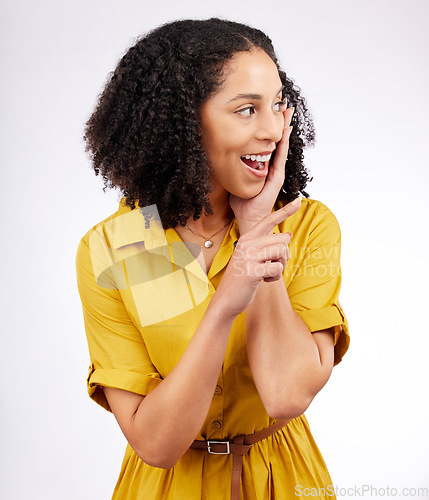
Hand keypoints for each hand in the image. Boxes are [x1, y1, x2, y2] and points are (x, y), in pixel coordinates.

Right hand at [213, 197, 300, 317]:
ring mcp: (248, 257)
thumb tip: (287, 235)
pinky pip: (277, 268)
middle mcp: (246, 244)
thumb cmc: (242, 279)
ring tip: (268, 274)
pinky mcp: (252, 272)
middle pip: (281, 240)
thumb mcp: (253, 259)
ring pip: (281, 252)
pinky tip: (264, 282)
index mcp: (247, 238)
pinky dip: (275, 278)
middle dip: (284, 255)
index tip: (299, 200)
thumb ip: (267, 246)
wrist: (226, 300)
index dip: (285, 211)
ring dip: (280, 267)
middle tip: (272, 267)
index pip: (269, 220)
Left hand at [230, 106, 294, 233]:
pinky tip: (285, 130)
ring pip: (282, 146)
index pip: (269, 144)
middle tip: (285, 106)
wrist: (248, 217)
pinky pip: (280, 157)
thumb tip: (222, 157)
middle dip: (281, 124)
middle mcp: (273, 168)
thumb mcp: (236, 180)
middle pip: (278, 141)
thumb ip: (235, 169)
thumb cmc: (242, 203)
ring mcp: (276, 172)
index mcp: (264, 168)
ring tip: (288, 113)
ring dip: (285, 129)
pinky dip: (284, 143)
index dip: (271, 129)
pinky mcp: (276, 178)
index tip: (272, 113)